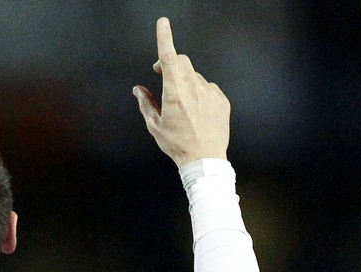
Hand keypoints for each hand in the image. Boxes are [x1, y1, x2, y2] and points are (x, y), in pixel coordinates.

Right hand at [133, 18, 229, 165]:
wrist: (205, 159)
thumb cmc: (178, 145)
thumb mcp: (155, 126)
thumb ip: (145, 104)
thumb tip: (139, 90)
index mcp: (175, 93)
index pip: (169, 58)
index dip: (165, 38)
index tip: (163, 24)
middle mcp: (194, 89)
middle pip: (183, 62)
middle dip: (172, 64)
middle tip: (163, 75)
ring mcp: (210, 93)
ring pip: (195, 76)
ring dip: (186, 81)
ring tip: (183, 104)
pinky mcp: (221, 100)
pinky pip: (208, 88)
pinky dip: (200, 92)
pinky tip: (196, 111)